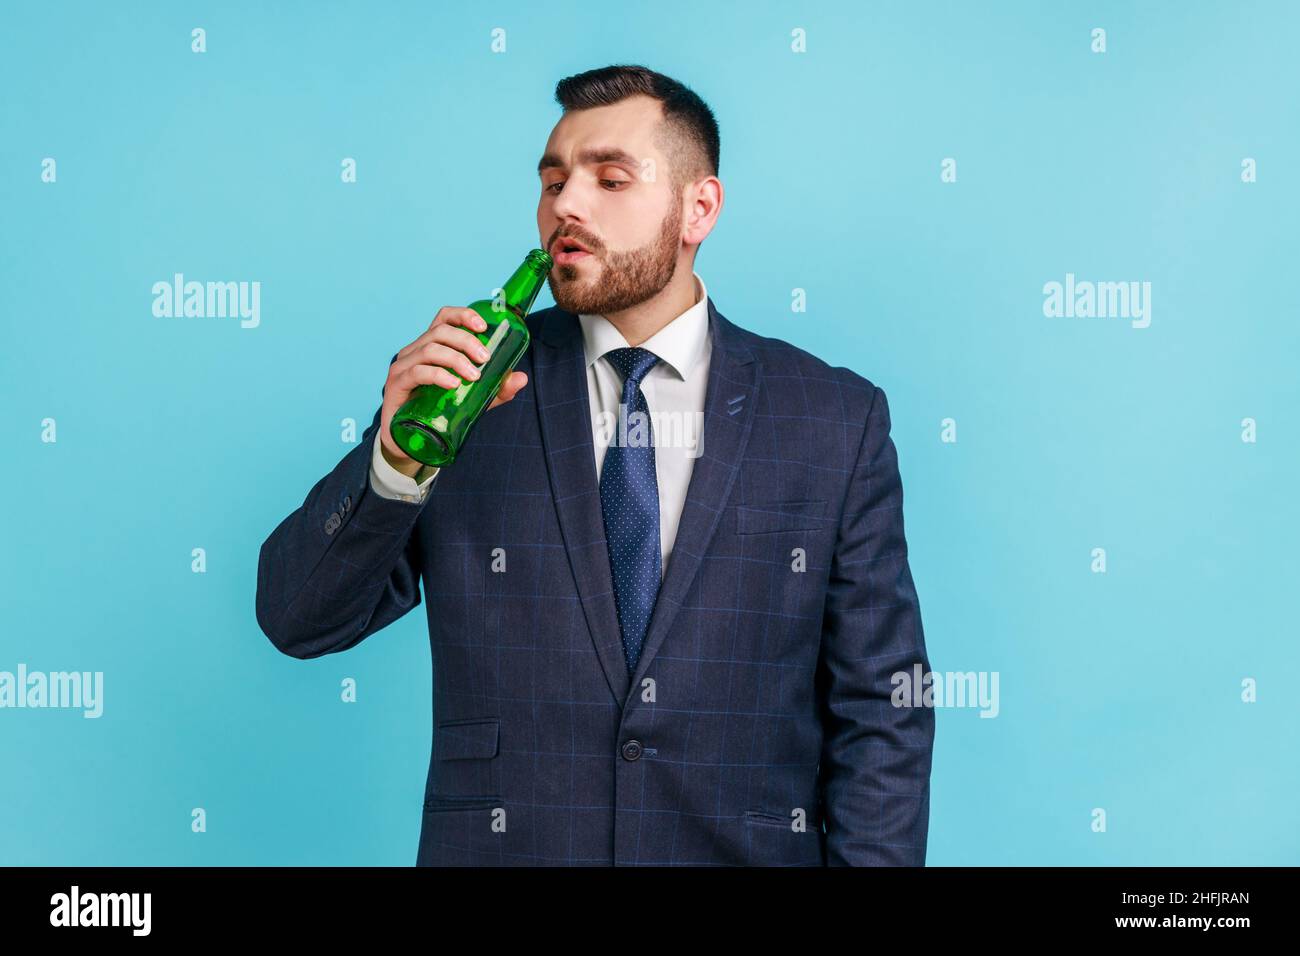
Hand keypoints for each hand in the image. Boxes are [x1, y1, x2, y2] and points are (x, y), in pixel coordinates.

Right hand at [379, 307, 527, 470]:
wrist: (411, 441)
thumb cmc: (440, 412)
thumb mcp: (474, 398)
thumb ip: (496, 388)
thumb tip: (521, 378)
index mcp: (433, 346)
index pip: (445, 318)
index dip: (463, 315)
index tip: (483, 326)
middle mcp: (415, 351)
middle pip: (440, 331)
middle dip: (466, 340)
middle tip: (485, 359)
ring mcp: (403, 366)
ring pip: (430, 349)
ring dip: (455, 359)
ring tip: (473, 376)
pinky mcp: (396, 384)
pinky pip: (417, 372)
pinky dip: (438, 375)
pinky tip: (453, 384)